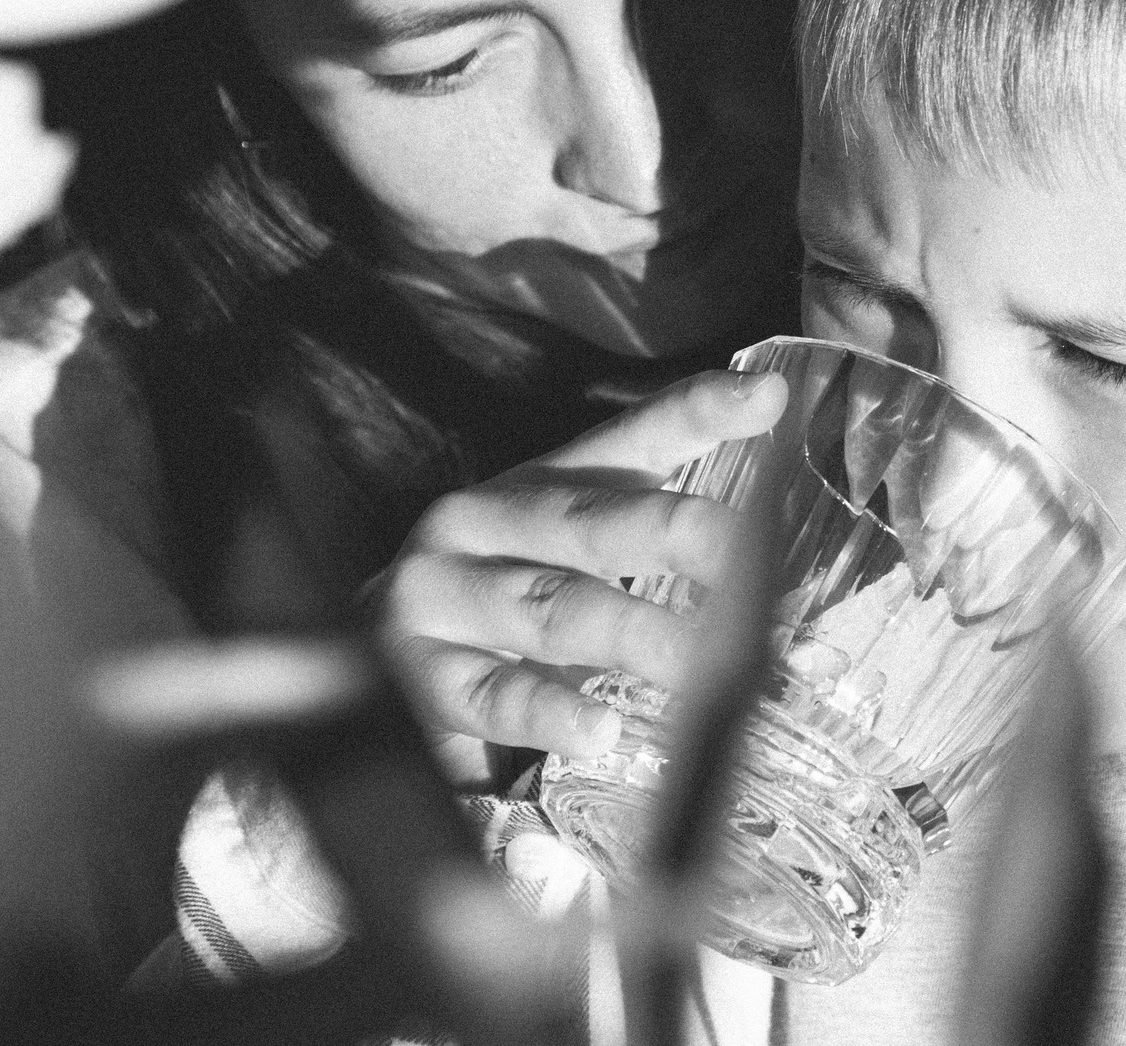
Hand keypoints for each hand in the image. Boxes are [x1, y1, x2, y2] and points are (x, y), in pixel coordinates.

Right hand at [378, 368, 786, 756]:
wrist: (359, 655)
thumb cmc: (498, 596)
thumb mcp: (570, 550)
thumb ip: (656, 523)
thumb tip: (766, 510)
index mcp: (534, 485)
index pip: (625, 440)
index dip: (696, 413)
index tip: (766, 397)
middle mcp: (484, 523)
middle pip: (591, 523)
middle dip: (674, 534)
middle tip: (749, 558)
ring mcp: (443, 597)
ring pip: (550, 610)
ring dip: (635, 636)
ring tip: (706, 664)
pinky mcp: (416, 675)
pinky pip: (490, 695)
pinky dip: (547, 713)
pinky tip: (598, 729)